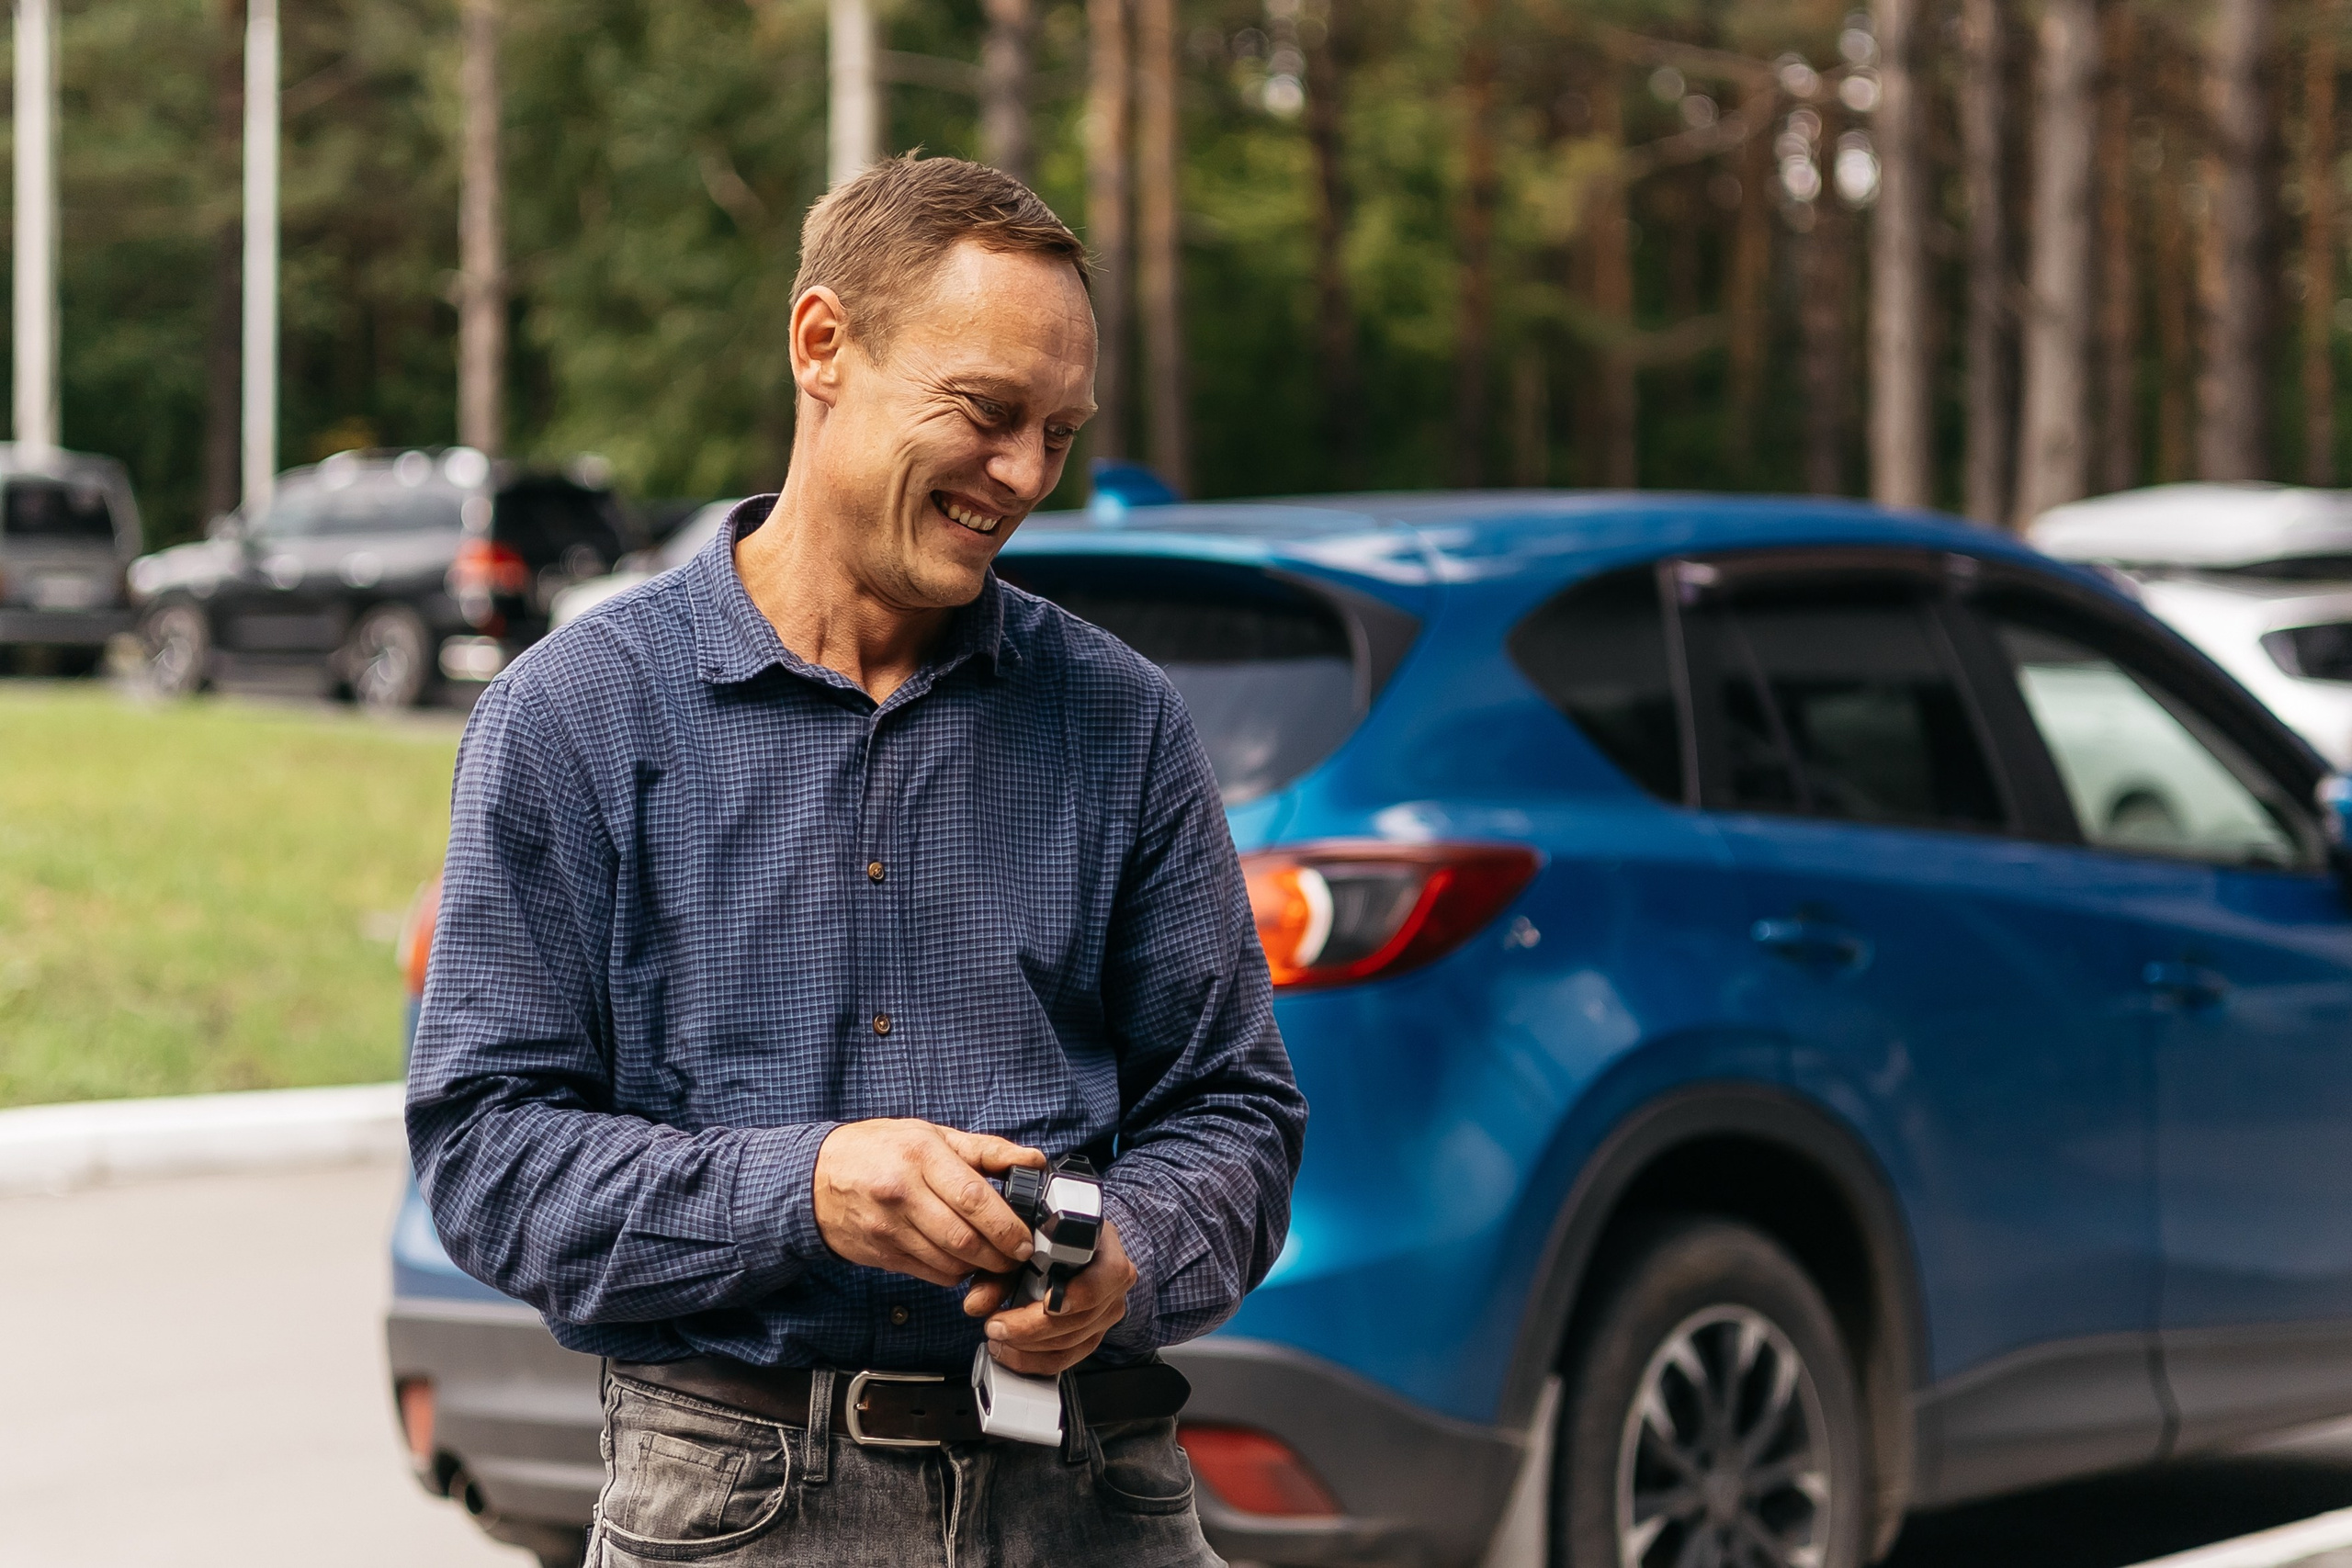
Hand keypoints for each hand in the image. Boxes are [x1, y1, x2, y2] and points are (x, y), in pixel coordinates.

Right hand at [813, 1119, 1044, 1287]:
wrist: (815, 1178)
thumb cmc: (879, 1150)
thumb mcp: (931, 1135)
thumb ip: (986, 1150)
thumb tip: (1032, 1161)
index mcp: (920, 1155)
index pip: (973, 1198)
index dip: (1005, 1225)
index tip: (1024, 1239)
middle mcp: (902, 1192)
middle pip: (963, 1238)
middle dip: (999, 1255)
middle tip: (1015, 1255)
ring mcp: (888, 1227)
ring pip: (948, 1262)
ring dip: (978, 1268)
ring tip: (993, 1259)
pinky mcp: (881, 1254)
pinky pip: (930, 1274)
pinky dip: (954, 1273)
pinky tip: (962, 1261)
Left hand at [964, 1217, 1137, 1375]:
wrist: (1062, 1243)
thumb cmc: (1046, 1239)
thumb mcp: (1020, 1246)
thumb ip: (998, 1272)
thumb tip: (977, 1302)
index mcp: (1105, 1246)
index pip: (1108, 1273)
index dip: (1079, 1293)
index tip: (1046, 1304)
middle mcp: (1113, 1281)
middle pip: (1081, 1316)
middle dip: (1031, 1328)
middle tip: (996, 1325)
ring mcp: (1106, 1311)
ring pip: (1072, 1342)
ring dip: (1027, 1347)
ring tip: (997, 1336)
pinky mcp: (1092, 1335)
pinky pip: (1066, 1358)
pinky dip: (1032, 1359)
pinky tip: (1010, 1350)